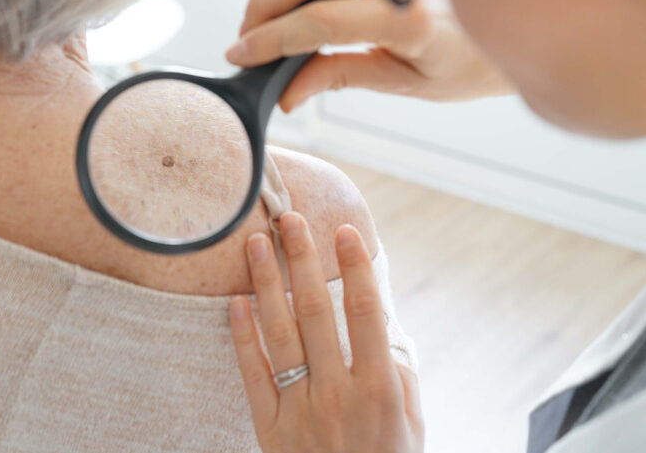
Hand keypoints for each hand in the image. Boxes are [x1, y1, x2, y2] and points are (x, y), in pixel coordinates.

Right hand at [225, 0, 511, 111]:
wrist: (522, 22)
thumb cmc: (469, 57)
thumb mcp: (406, 82)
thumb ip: (342, 77)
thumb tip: (287, 92)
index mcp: (410, 19)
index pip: (319, 22)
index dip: (269, 39)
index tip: (241, 54)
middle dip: (264, 3)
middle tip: (249, 32)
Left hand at [228, 212, 423, 452]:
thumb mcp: (410, 421)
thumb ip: (397, 370)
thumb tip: (379, 322)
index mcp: (377, 388)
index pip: (363, 313)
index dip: (354, 267)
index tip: (344, 231)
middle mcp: (336, 393)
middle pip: (314, 311)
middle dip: (301, 259)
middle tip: (289, 219)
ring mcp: (299, 409)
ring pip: (279, 333)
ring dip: (265, 283)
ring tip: (255, 244)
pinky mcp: (270, 427)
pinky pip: (252, 373)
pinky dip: (241, 336)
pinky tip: (234, 302)